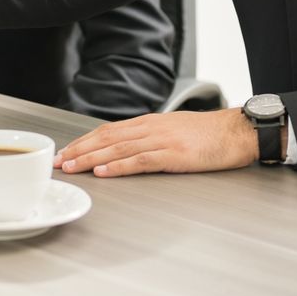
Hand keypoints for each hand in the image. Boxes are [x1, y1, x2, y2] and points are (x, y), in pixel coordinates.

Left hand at [54, 108, 257, 176]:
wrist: (237, 132)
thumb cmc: (211, 134)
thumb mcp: (175, 130)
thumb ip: (152, 136)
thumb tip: (130, 147)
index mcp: (150, 123)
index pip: (108, 130)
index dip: (84, 141)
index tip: (66, 151)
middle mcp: (151, 128)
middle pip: (106, 138)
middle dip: (79, 150)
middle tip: (59, 161)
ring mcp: (161, 141)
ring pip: (117, 149)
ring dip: (91, 159)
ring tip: (72, 167)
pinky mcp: (173, 155)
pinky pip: (140, 161)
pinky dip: (119, 167)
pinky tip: (104, 172)